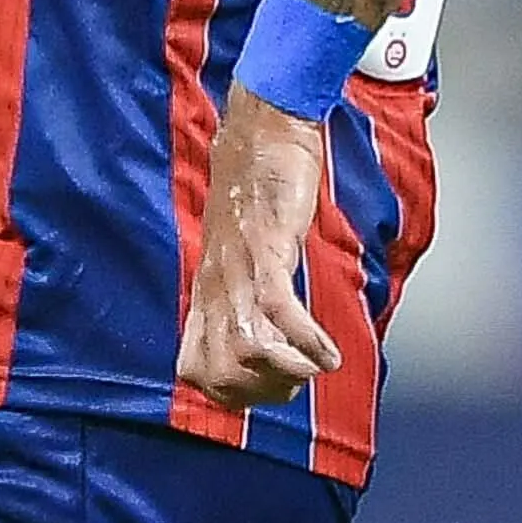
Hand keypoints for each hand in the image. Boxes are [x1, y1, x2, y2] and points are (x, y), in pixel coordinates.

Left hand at [174, 87, 338, 407]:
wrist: (266, 128)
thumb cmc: (259, 182)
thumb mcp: (246, 245)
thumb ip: (247, 282)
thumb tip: (266, 323)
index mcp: (209, 289)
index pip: (192, 369)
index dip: (227, 394)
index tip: (266, 387)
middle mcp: (217, 286)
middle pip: (217, 373)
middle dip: (261, 392)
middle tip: (297, 381)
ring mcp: (240, 269)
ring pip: (245, 350)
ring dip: (288, 372)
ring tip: (315, 369)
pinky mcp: (267, 248)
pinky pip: (279, 309)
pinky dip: (306, 342)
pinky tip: (329, 354)